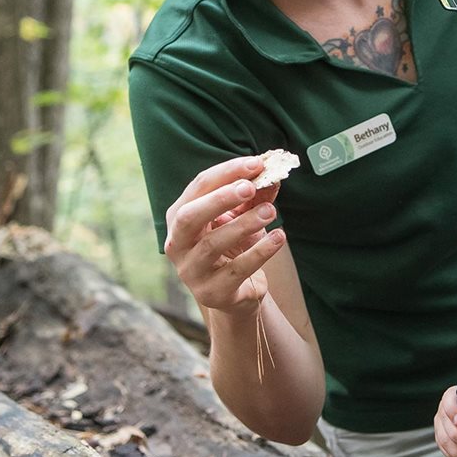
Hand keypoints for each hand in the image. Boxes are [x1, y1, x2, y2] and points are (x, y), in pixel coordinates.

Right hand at [164, 155, 286, 313]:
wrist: (238, 293)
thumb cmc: (235, 247)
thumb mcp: (243, 217)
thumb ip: (255, 197)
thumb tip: (274, 175)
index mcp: (179, 217)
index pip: (198, 187)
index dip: (227, 173)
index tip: (256, 163)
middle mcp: (177, 244)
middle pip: (189, 216)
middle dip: (220, 198)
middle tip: (251, 187)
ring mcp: (191, 271)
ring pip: (213, 244)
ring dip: (244, 224)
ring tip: (270, 212)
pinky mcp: (211, 293)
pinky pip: (236, 269)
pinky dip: (260, 252)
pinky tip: (279, 237)